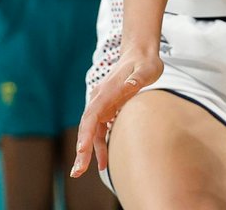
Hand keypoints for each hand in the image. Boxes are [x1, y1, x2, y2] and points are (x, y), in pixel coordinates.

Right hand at [72, 50, 162, 177]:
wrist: (139, 54)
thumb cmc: (145, 63)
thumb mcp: (147, 69)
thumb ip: (138, 78)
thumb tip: (130, 85)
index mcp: (106, 91)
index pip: (92, 115)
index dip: (85, 133)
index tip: (81, 150)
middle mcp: (100, 98)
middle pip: (87, 127)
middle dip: (82, 150)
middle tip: (78, 171)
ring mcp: (102, 104)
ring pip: (91, 131)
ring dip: (89, 151)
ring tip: (87, 170)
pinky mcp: (107, 108)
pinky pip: (99, 130)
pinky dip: (99, 145)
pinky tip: (103, 161)